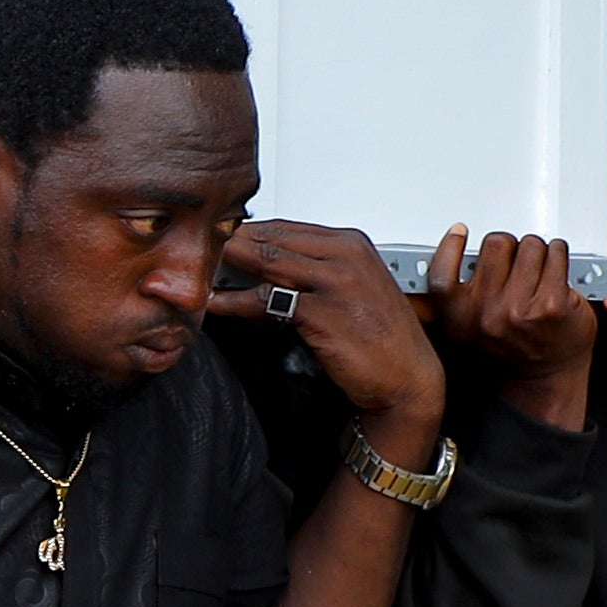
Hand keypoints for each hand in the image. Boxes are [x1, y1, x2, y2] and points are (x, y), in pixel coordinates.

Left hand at [213, 222, 443, 455]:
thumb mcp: (354, 287)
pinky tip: (216, 303)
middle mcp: (345, 256)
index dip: (248, 234)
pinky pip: (266, 300)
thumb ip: (316, 267)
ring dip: (227, 266)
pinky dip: (235, 301)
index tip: (220, 240)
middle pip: (272, 239)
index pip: (286, 227)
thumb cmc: (381, 336)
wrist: (409, 379)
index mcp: (352, 243)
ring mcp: (334, 282)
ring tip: (198, 271)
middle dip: (231, 245)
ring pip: (265, 262)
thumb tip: (265, 258)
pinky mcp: (322, 312)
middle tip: (198, 251)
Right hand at [421, 225, 595, 431]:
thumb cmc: (511, 346)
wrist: (544, 377)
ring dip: (537, 251)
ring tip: (537, 269)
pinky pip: (556, 255)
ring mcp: (521, 309)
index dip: (451, 247)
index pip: (443, 271)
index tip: (459, 233)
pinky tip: (555, 267)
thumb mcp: (467, 325)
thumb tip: (457, 247)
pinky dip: (559, 255)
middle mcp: (487, 315)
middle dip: (508, 247)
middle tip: (513, 261)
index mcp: (459, 318)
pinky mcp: (553, 304)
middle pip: (496, 244)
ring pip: (530, 246)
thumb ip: (459, 292)